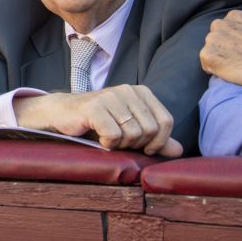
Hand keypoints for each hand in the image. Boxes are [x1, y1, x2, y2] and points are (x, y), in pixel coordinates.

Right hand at [14, 85, 182, 156]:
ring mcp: (110, 96)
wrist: (62, 113)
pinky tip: (98, 138)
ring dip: (120, 145)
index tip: (145, 148)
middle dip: (137, 144)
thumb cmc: (98, 122)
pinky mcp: (94, 107)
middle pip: (150, 130)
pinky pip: (113, 135)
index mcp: (141, 92)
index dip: (159, 141)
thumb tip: (179, 150)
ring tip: (107, 138)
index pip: (166, 121)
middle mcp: (128, 90)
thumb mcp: (129, 129)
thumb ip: (155, 139)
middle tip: (121, 142)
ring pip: (132, 134)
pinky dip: (107, 144)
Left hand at [200, 10, 241, 91]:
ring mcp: (212, 40)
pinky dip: (214, 68)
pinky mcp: (208, 56)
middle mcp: (219, 25)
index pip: (228, 26)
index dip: (235, 38)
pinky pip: (206, 63)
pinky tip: (228, 72)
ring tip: (234, 65)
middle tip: (238, 56)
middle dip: (224, 45)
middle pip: (217, 35)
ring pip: (210, 48)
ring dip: (219, 56)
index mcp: (234, 16)